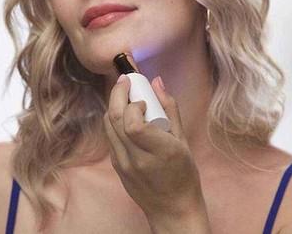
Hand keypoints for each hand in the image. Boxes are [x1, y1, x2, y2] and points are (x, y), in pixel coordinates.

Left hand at [103, 73, 206, 224]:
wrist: (173, 209)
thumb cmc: (183, 175)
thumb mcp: (184, 141)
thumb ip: (170, 109)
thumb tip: (158, 82)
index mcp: (160, 152)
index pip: (132, 123)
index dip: (133, 105)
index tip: (143, 100)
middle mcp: (137, 159)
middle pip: (114, 119)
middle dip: (117, 94)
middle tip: (125, 81)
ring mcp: (124, 165)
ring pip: (108, 126)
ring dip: (114, 106)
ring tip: (126, 97)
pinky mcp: (117, 167)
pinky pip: (110, 137)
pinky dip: (115, 121)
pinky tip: (126, 117)